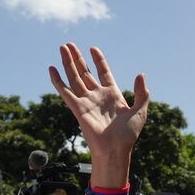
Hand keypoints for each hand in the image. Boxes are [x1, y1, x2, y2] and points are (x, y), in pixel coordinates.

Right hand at [49, 43, 148, 187]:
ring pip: (75, 78)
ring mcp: (86, 102)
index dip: (98, 60)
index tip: (93, 48)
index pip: (103, 72)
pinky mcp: (78, 109)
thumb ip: (142, 93)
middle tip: (69, 44)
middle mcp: (97, 96)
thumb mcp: (140, 111)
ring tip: (62, 47)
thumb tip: (140, 74)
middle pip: (85, 72)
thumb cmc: (128, 135)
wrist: (115, 150)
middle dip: (78, 58)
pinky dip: (58, 81)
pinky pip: (65, 92)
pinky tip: (52, 68)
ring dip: (68, 63)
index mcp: (112, 95)